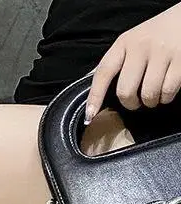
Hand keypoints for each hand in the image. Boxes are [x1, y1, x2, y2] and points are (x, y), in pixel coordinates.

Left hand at [86, 3, 180, 122]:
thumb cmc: (158, 34)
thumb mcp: (133, 41)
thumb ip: (118, 62)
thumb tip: (97, 93)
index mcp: (124, 43)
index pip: (103, 72)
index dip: (95, 96)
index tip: (90, 114)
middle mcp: (141, 47)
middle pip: (125, 91)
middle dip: (130, 103)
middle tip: (135, 102)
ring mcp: (162, 52)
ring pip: (148, 94)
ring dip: (150, 102)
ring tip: (152, 96)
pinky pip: (168, 91)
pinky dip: (166, 97)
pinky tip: (165, 91)